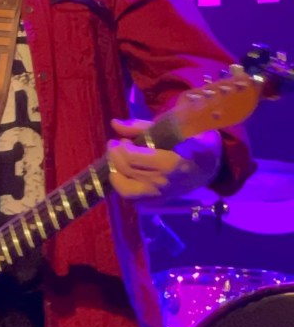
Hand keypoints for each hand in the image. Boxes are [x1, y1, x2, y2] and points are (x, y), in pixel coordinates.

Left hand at [107, 118, 221, 201]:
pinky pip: (134, 201)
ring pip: (126, 190)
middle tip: (115, 145)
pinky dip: (124, 188)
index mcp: (170, 163)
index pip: (133, 158)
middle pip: (127, 170)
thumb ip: (142, 127)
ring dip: (115, 174)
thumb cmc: (196, 142)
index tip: (120, 139)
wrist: (212, 167)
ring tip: (116, 161)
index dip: (121, 148)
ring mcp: (161, 195)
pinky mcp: (158, 202)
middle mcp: (163, 182)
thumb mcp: (175, 127)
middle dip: (115, 156)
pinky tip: (124, 175)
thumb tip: (115, 124)